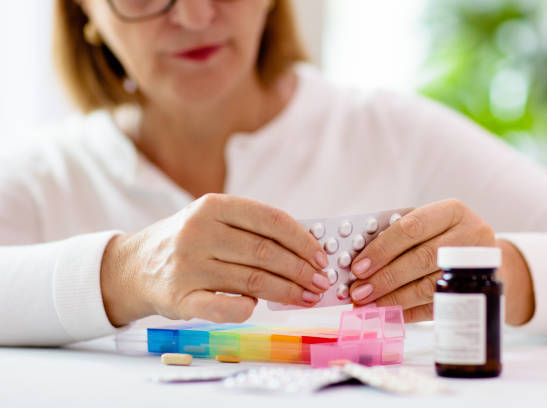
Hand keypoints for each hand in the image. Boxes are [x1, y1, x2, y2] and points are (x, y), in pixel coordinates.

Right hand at [101, 194, 329, 326]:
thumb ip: (251, 229)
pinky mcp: (181, 298)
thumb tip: (304, 250)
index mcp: (212, 206)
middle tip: (320, 282)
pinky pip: (227, 308)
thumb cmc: (186, 242)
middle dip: (301, 270)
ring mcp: (188, 266)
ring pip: (252, 281)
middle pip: (265, 253)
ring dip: (286, 292)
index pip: (270, 220)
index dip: (302, 240)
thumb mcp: (212, 221)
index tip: (321, 256)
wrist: (133, 267)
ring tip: (306, 297)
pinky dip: (248, 309)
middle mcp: (199, 232)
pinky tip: (258, 306)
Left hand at [349, 199, 534, 324]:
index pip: (412, 227)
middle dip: (385, 277)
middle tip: (359, 291)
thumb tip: (359, 261)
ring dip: (394, 298)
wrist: (487, 258)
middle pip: (421, 258)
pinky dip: (409, 312)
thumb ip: (398, 236)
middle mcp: (470, 236)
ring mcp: (476, 267)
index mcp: (452, 212)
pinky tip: (389, 314)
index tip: (358, 266)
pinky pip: (437, 306)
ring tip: (369, 305)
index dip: (382, 248)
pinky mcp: (474, 294)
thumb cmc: (445, 236)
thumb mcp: (429, 224)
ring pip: (429, 286)